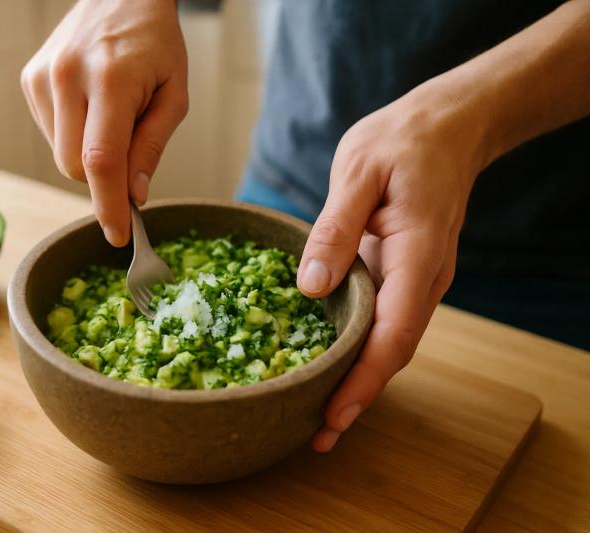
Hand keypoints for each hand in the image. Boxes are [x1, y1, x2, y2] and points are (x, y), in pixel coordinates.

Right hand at [20, 0, 188, 245]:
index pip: (101, 161)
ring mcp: (42, 77)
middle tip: (129, 151)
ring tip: (110, 114)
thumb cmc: (155, 43)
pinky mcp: (30, 79)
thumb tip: (133, 195)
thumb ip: (151, 147)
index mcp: (110, 80)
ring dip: (87, 154)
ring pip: (59, 154)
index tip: (118, 235)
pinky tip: (90, 107)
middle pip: (74, 167)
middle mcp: (67, 77)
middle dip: (102, 178)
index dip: (108, 205)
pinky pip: (50, 134)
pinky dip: (72, 135)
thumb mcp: (173, 95)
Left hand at [297, 82, 486, 450]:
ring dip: (360, 382)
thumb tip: (310, 288)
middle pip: (394, 352)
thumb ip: (335, 229)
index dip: (363, 380)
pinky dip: (362, 352)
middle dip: (358, 397)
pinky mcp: (407, 275)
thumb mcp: (359, 171)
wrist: (446, 127)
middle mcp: (426, 278)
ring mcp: (420, 280)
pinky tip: (333, 365)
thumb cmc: (401, 143)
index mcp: (416, 255)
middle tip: (316, 436)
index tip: (333, 415)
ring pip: (392, 343)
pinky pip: (387, 323)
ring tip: (320, 417)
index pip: (394, 334)